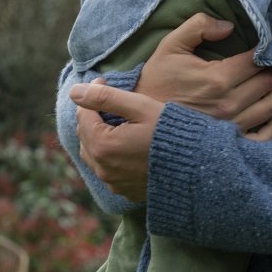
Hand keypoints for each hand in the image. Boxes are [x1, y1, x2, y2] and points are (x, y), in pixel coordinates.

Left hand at [70, 84, 164, 203]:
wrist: (197, 168)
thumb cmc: (171, 132)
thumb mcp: (140, 108)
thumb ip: (106, 97)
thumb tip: (75, 91)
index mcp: (102, 145)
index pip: (83, 114)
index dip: (92, 94)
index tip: (104, 81)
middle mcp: (102, 168)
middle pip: (85, 135)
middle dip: (92, 116)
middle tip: (110, 101)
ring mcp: (112, 182)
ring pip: (93, 154)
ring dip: (98, 136)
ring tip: (117, 122)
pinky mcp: (124, 191)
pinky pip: (107, 169)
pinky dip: (110, 155)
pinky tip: (126, 145)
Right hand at [139, 13, 271, 133]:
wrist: (141, 123)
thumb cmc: (156, 83)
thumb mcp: (170, 46)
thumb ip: (199, 27)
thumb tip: (229, 26)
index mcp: (218, 79)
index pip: (258, 60)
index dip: (266, 49)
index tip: (266, 45)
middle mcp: (230, 104)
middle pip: (269, 82)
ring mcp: (232, 126)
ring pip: (271, 105)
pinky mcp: (231, 143)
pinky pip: (265, 135)